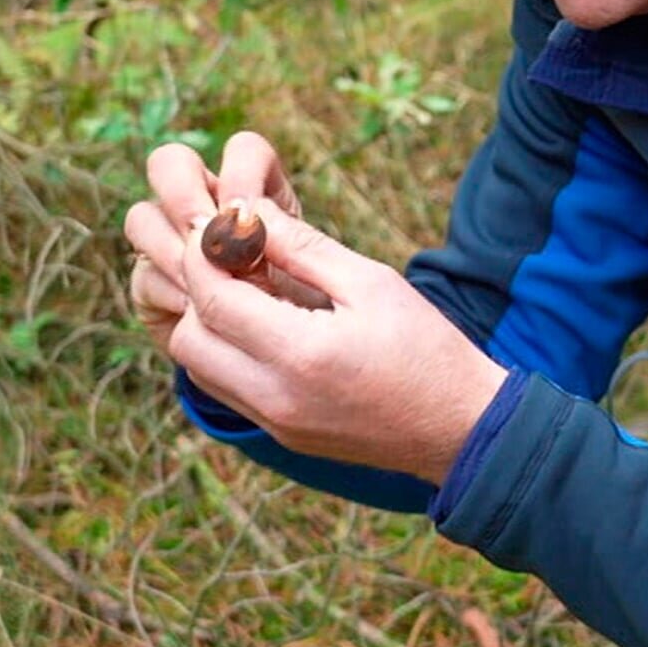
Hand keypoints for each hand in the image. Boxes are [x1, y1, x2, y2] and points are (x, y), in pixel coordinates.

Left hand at [125, 148, 506, 484]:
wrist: (459, 426)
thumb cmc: (424, 345)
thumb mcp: (370, 281)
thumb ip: (302, 246)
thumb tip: (245, 212)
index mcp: (301, 353)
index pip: (213, 297)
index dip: (203, 253)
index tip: (216, 223)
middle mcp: (275, 396)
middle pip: (188, 339)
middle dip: (196, 290)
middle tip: (227, 257)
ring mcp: (274, 422)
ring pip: (197, 369)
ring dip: (206, 324)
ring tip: (244, 289)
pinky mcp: (280, 434)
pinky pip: (225, 389)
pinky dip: (225, 353)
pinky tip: (260, 325)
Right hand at [128, 136, 312, 316]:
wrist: (287, 359)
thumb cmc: (311, 306)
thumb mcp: (316, 272)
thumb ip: (290, 241)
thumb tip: (250, 221)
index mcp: (253, 189)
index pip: (243, 150)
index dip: (241, 174)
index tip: (252, 217)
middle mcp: (204, 204)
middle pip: (169, 163)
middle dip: (185, 197)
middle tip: (208, 237)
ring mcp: (169, 241)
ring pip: (142, 217)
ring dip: (173, 249)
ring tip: (206, 284)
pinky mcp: (152, 285)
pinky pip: (143, 276)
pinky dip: (171, 293)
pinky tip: (200, 313)